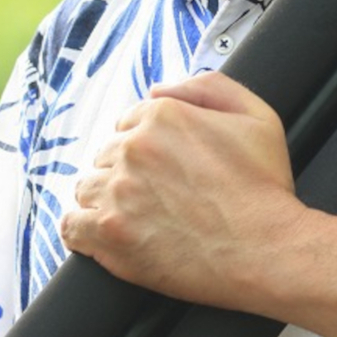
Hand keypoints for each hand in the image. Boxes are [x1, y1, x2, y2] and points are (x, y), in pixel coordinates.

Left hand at [60, 70, 301, 308]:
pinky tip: (105, 234)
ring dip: (105, 198)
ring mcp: (117, 191)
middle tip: (157, 194)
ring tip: (137, 216)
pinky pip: (71, 226)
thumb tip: (158, 89)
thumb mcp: (257, 116)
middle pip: (108, 153)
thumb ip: (209, 87)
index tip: (164, 167)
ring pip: (87, 186)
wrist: (265, 249)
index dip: (148, 145)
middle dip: (127, 171)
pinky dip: (82, 230)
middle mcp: (134, 148)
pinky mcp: (107, 234)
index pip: (130, 122)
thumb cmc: (263, 187)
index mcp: (164, 116)